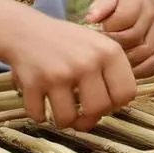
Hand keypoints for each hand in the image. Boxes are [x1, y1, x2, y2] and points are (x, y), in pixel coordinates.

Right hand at [7, 19, 137, 130]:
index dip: (116, 104)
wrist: (26, 30)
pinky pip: (40, 117)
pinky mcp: (33, 83)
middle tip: (84, 115)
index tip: (106, 104)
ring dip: (65, 122)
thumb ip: (113, 72)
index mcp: (109, 52)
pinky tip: (43, 105)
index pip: (127, 93)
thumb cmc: (68, 42)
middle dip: (91, 118)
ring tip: (64, 113)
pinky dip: (40, 117)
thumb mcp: (99, 45)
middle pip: (98, 110)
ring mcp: (59, 73)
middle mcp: (87, 62)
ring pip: (68, 119)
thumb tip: (119, 106)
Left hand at [85, 0, 153, 78]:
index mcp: (137, 1)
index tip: (95, 37)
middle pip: (135, 38)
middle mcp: (152, 15)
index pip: (122, 20)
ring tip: (112, 64)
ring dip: (129, 61)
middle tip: (101, 53)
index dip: (106, 31)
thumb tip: (91, 19)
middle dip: (115, 47)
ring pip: (148, 53)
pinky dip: (143, 71)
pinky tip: (128, 73)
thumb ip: (100, 6)